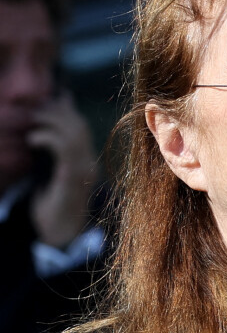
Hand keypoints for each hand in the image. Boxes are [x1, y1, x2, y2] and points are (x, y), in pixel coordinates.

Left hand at [27, 92, 98, 247]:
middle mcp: (89, 163)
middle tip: (35, 108)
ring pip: (74, 133)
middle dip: (57, 112)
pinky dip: (48, 137)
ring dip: (52, 121)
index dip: (66, 109)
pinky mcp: (73, 177)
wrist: (59, 233)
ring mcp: (84, 170)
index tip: (51, 99)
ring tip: (32, 121)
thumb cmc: (51, 205)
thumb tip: (42, 132)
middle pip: (79, 126)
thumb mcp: (51, 175)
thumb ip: (53, 155)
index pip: (81, 126)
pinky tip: (32, 139)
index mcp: (85, 160)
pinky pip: (64, 149)